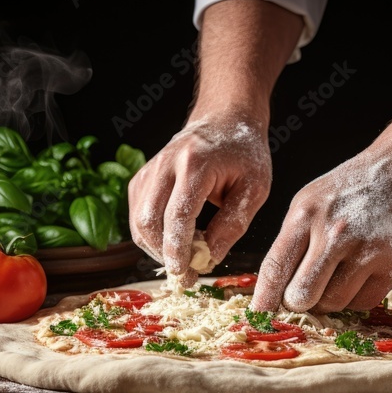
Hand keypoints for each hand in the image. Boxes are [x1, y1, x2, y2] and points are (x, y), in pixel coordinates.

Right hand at [128, 111, 271, 276]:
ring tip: (186, 255)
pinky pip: (137, 215)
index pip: (176, 216)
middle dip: (163, 254)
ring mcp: (149, 170)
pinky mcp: (142, 178)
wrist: (225, 118)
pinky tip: (176, 238)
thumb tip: (208, 258)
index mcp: (195, 164)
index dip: (178, 250)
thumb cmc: (244, 152)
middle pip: (146, 221)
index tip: (186, 274)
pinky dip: (152, 235)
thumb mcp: (254, 188)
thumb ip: (232, 224)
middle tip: (187, 273)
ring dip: (157, 248)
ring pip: (137, 221)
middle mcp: (165, 164)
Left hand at [250, 147, 391, 313]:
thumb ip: (293, 241)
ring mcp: (365, 250)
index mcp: (305, 214)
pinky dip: (357, 297)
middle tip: (305, 294)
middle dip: (298, 302)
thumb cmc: (353, 188)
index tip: (259, 317)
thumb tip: (275, 289)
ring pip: (332, 303)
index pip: (275, 267)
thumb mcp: (311, 201)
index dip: (264, 299)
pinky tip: (361, 274)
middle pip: (301, 296)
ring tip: (338, 275)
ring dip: (329, 299)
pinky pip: (363, 302)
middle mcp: (334, 232)